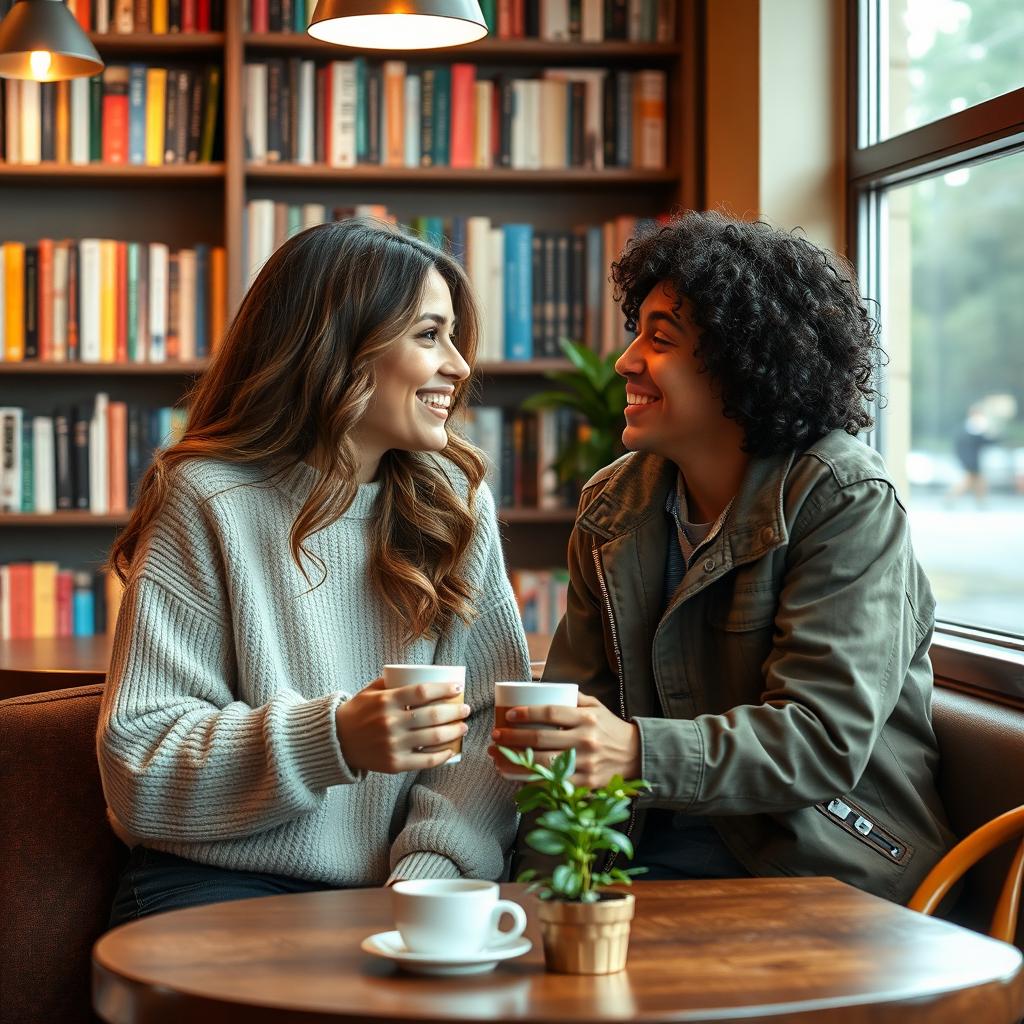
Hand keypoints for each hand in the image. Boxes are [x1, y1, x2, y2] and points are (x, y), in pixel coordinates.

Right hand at [336, 678, 469, 773]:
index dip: (444, 689)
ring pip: (433, 738)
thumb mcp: (371, 691)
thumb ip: (393, 682)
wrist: (337, 741)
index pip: (422, 691)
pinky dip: (442, 756)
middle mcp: (391, 722)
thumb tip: (423, 674)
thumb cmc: (358, 711)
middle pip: (432, 715)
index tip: (458, 687)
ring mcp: (393, 745)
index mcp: (386, 700)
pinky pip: (425, 760)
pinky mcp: (394, 764)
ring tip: (463, 727)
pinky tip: (451, 750)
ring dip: (454, 732)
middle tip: (466, 709)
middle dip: (455, 711)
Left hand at [488, 693, 640, 788]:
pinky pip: (551, 785)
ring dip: (513, 761)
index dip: (526, 713)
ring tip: (496, 756)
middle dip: (512, 737)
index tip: (508, 713)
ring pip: (542, 765)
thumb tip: (537, 685)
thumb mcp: (595, 706)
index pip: (551, 713)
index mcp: (587, 718)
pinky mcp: (585, 785)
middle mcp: (586, 741)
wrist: (636, 755)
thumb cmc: (608, 728)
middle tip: (495, 735)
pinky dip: (529, 782)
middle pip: (541, 739)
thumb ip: (570, 697)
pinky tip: (513, 776)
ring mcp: (585, 765)